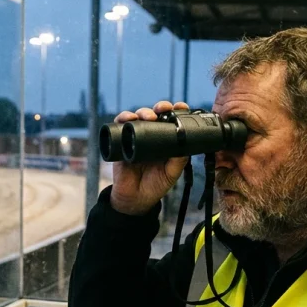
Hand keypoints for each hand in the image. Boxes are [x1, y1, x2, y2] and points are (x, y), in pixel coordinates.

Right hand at [109, 101, 190, 215]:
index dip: (176, 110)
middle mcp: (151, 136)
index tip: (181, 107)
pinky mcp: (121, 142)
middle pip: (155, 114)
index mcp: (166, 140)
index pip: (172, 120)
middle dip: (160, 107)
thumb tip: (187, 143)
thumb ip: (179, 160)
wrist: (135, 199)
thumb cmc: (155, 186)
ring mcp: (135, 137)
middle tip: (163, 109)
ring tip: (147, 116)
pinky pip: (119, 126)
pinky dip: (123, 119)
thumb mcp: (171, 173)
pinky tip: (128, 119)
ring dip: (142, 111)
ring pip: (138, 117)